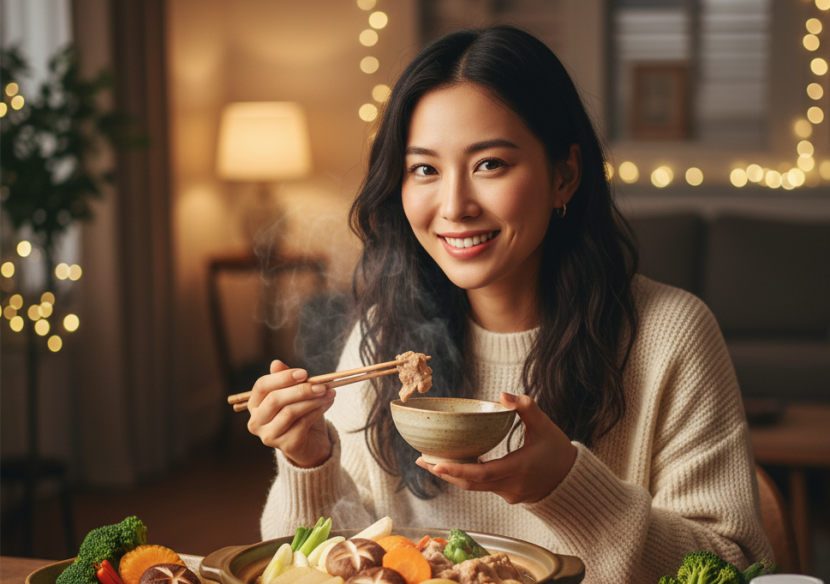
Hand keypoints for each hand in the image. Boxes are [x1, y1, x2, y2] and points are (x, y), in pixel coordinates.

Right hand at [247, 360, 335, 467]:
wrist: (310, 443)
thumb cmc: (300, 414)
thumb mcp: (293, 394)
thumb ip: (285, 380)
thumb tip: (276, 363)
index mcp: (255, 405)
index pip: (262, 386)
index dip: (282, 378)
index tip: (304, 373)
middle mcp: (256, 422)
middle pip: (275, 399)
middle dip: (301, 390)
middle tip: (321, 384)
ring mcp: (269, 435)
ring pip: (290, 412)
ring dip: (313, 400)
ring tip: (329, 392)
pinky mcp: (285, 445)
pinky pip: (303, 423)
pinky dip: (318, 410)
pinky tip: (328, 403)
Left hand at [415, 392, 576, 503]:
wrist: (572, 480)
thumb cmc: (558, 451)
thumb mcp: (545, 426)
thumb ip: (525, 407)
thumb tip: (502, 395)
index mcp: (519, 468)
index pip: (481, 474)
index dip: (456, 470)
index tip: (435, 462)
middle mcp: (511, 486)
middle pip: (470, 484)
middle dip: (444, 472)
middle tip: (422, 458)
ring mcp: (508, 494)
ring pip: (474, 487)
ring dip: (452, 475)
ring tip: (430, 460)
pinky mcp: (507, 495)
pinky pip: (481, 487)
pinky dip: (466, 476)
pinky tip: (454, 464)